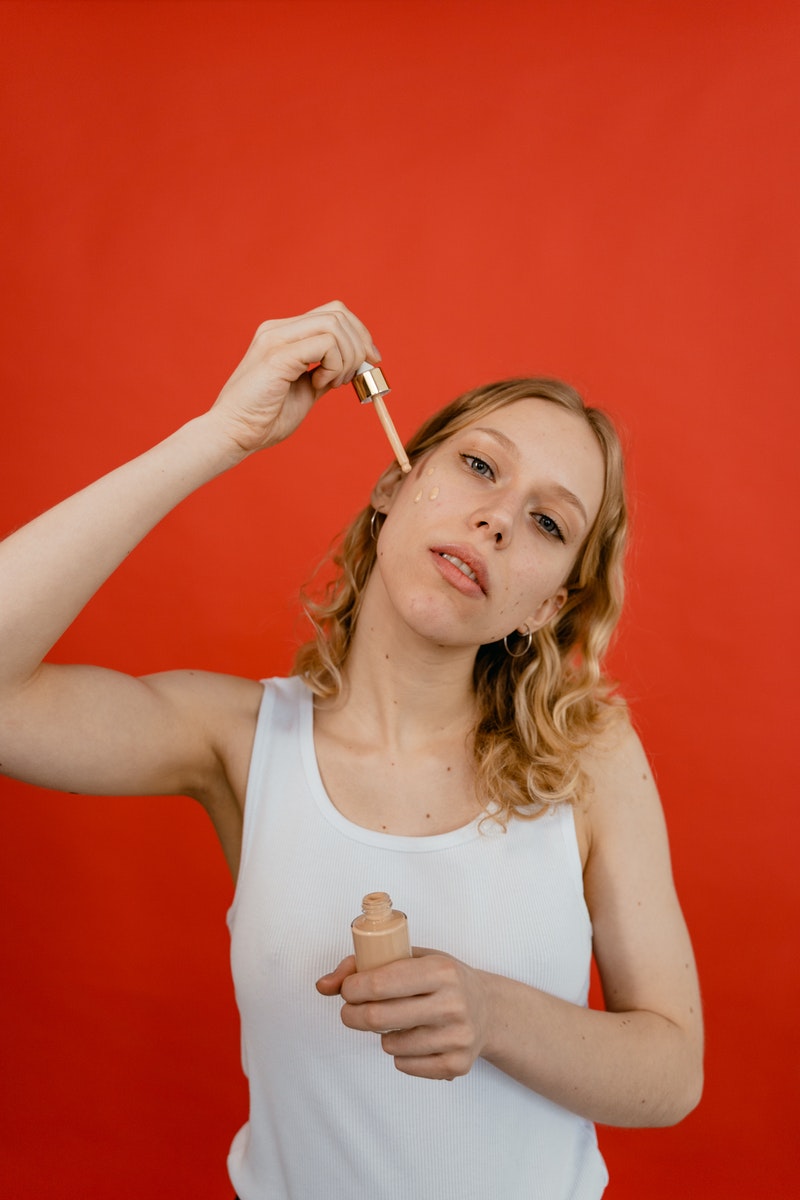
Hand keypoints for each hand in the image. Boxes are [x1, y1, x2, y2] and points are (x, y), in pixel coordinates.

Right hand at [210, 300, 379, 455]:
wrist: (233, 434)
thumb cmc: (264, 418)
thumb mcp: (305, 390)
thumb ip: (326, 373)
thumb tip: (355, 367)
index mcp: (283, 334)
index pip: (333, 313)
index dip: (360, 334)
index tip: (371, 362)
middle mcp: (278, 329)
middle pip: (338, 312)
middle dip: (360, 344)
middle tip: (353, 377)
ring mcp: (276, 338)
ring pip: (335, 325)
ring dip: (347, 358)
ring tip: (332, 383)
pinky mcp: (277, 355)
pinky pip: (326, 344)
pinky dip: (334, 365)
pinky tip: (319, 384)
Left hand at [316, 949, 488, 1080]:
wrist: (488, 1009)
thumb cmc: (441, 979)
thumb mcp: (412, 958)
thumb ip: (363, 966)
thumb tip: (322, 985)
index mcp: (441, 970)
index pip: (380, 983)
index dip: (352, 989)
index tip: (346, 990)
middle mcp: (453, 1004)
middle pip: (379, 1019)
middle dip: (353, 1015)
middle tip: (350, 1012)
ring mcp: (457, 1038)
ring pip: (390, 1045)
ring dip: (381, 1036)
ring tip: (395, 1022)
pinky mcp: (457, 1065)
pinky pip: (405, 1065)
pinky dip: (399, 1054)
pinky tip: (413, 1038)